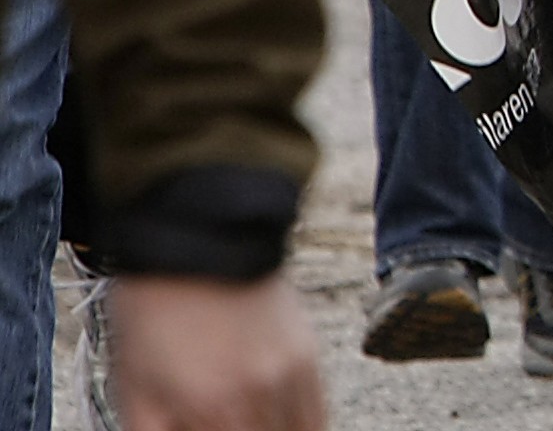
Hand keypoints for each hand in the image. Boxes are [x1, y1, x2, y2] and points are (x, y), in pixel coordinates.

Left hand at [107, 275, 324, 430]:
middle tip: (216, 423)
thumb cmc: (155, 313)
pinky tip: (277, 426)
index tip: (195, 427)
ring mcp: (291, 373)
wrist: (199, 243)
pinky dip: (303, 428)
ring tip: (247, 424)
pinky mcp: (308, 354)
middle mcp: (260, 394)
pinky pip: (317, 413)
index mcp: (212, 407)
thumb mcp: (133, 387)